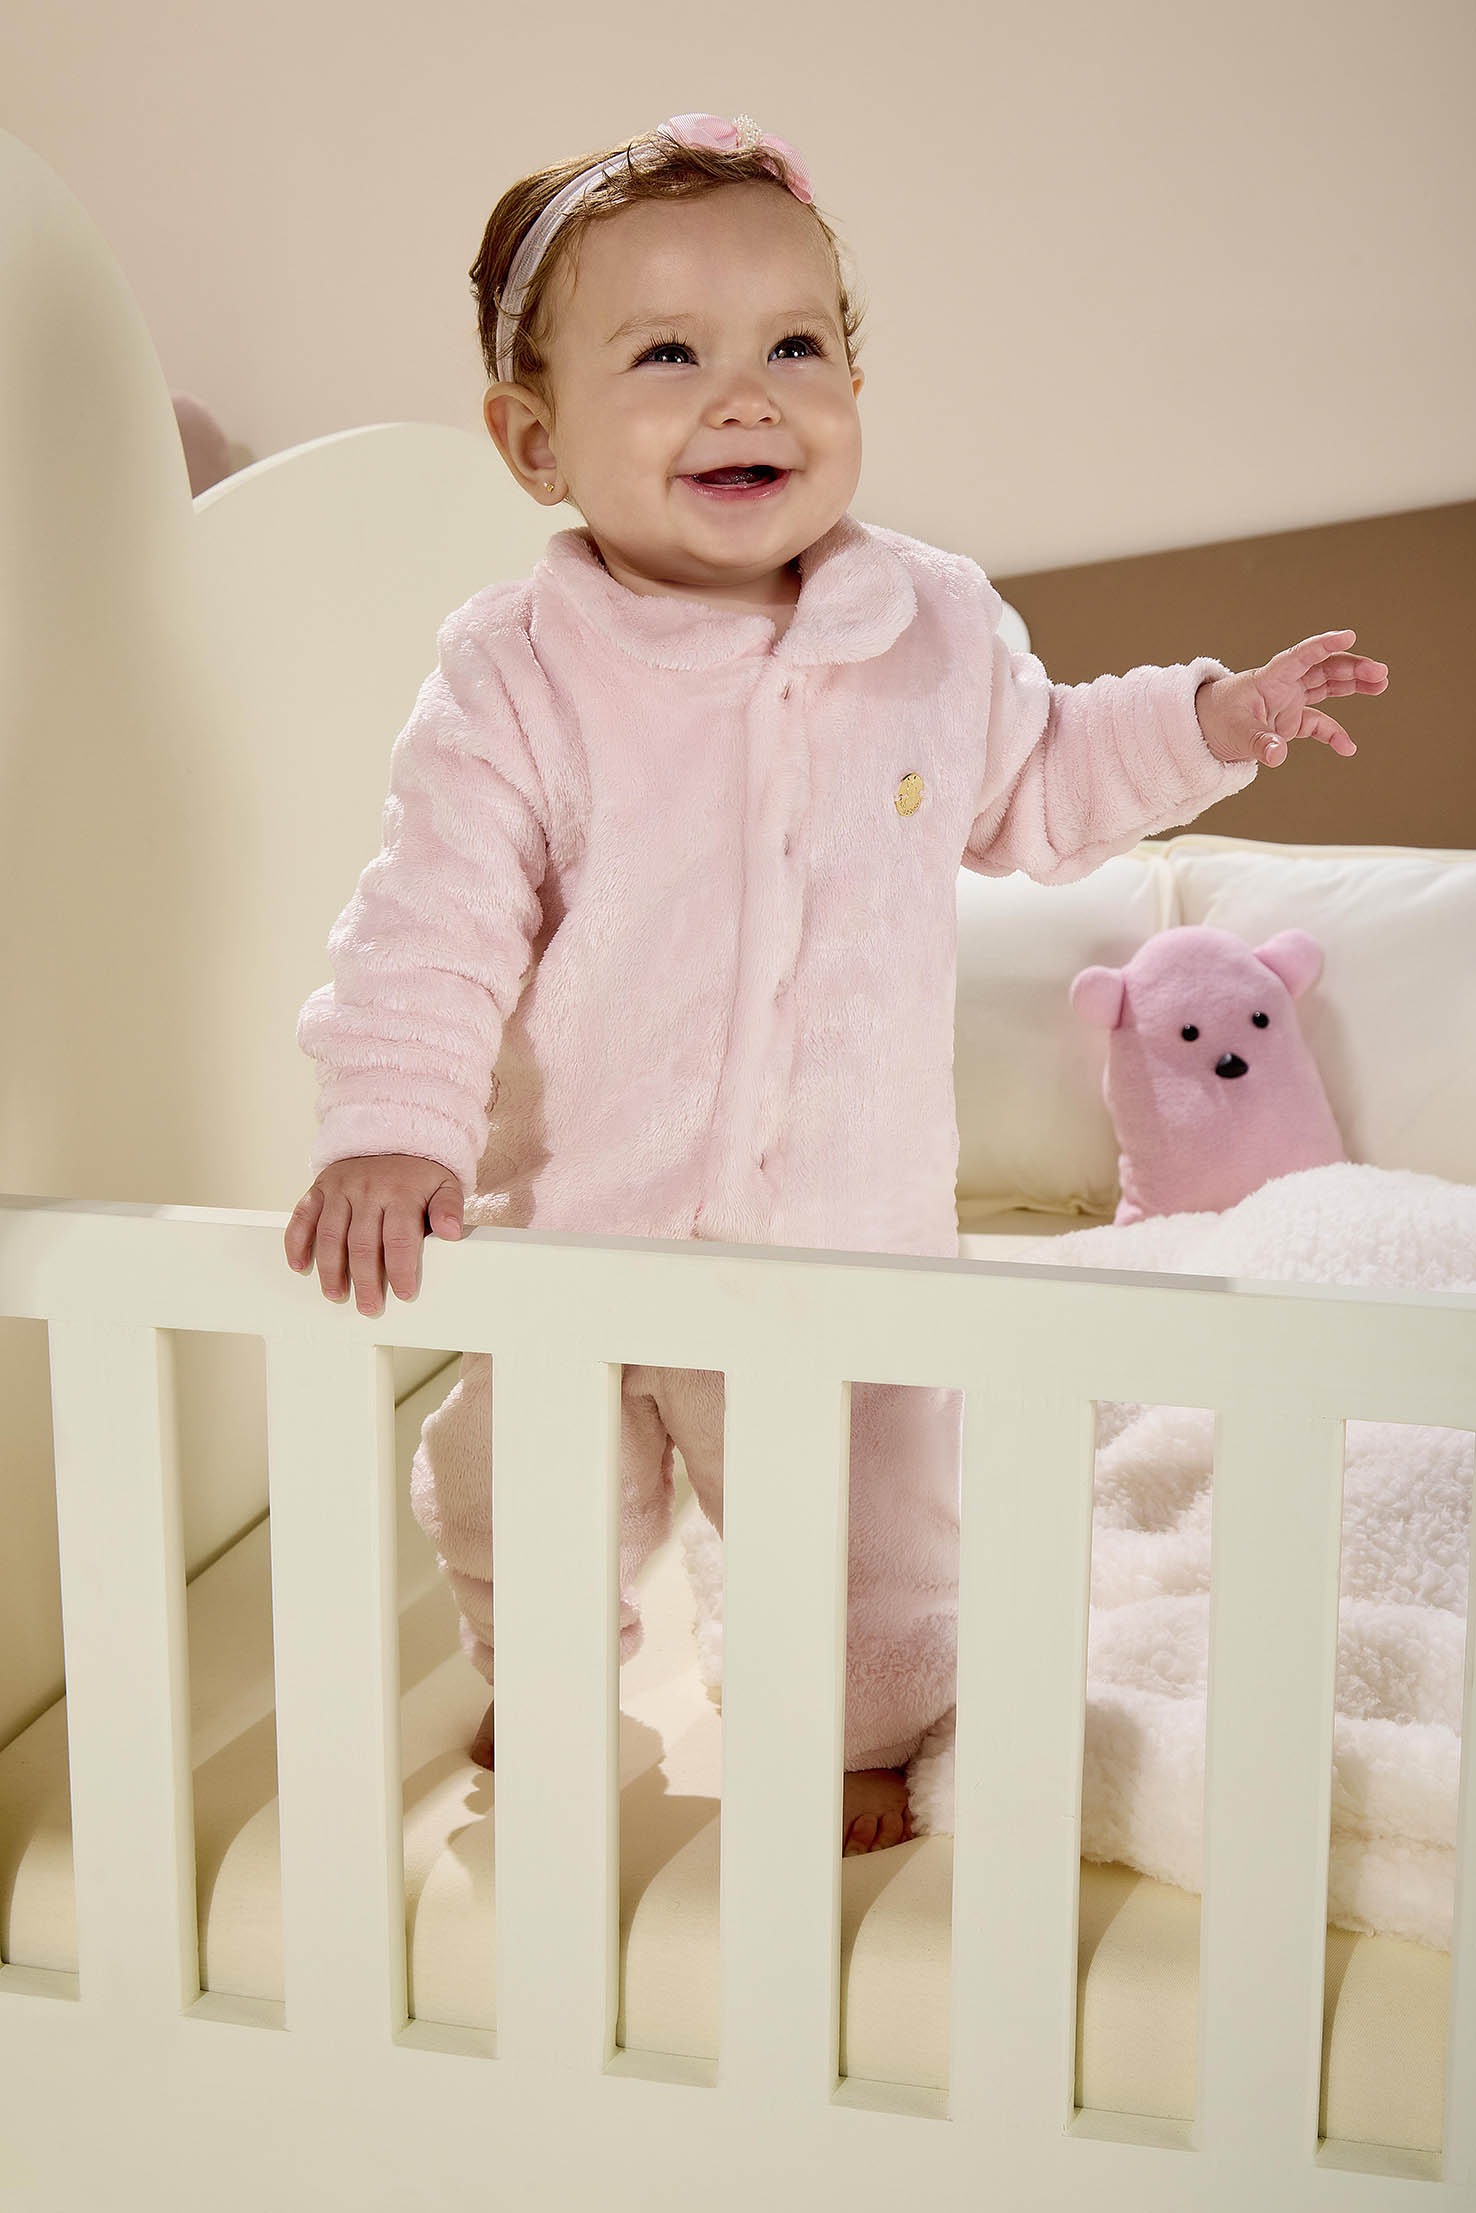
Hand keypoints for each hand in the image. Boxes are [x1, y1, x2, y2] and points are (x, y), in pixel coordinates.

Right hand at [284, 1153, 464, 1315]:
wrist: (390, 1134)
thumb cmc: (418, 1172)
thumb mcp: (445, 1185)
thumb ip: (450, 1208)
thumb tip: (451, 1232)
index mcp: (400, 1192)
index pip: (399, 1238)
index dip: (400, 1269)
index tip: (403, 1293)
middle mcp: (367, 1190)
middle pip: (362, 1243)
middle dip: (365, 1280)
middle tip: (369, 1306)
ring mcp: (340, 1189)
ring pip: (330, 1235)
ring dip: (330, 1269)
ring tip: (336, 1294)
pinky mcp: (320, 1188)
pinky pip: (302, 1216)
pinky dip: (296, 1242)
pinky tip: (299, 1265)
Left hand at [1196, 630, 1388, 767]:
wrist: (1201, 730)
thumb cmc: (1214, 720)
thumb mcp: (1235, 733)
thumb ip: (1258, 743)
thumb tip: (1278, 755)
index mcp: (1269, 678)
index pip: (1300, 656)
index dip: (1323, 645)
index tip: (1349, 635)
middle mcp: (1284, 685)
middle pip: (1323, 669)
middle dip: (1352, 668)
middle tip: (1380, 672)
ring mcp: (1289, 701)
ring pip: (1327, 687)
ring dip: (1353, 685)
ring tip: (1381, 685)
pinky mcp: (1290, 721)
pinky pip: (1318, 724)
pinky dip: (1333, 734)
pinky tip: (1348, 748)